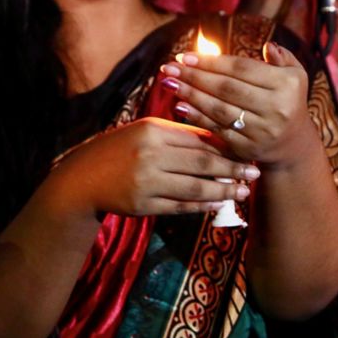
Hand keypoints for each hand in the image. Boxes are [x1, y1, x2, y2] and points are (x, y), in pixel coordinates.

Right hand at [48, 118, 259, 218]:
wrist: (83, 177)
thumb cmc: (120, 149)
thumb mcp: (145, 132)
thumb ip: (177, 135)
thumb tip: (218, 141)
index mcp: (153, 131)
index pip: (197, 139)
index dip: (225, 147)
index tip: (246, 151)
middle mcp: (151, 155)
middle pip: (201, 163)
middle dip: (231, 169)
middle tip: (253, 173)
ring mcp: (147, 182)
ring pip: (194, 188)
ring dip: (221, 191)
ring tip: (241, 192)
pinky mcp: (143, 204)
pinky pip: (179, 206)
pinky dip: (201, 207)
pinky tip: (217, 204)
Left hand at [159, 42, 315, 168]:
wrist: (292, 146)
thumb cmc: (287, 100)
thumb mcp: (294, 76)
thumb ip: (282, 58)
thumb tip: (268, 45)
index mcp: (286, 85)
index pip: (241, 69)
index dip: (211, 62)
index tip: (184, 56)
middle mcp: (276, 108)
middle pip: (226, 88)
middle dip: (194, 76)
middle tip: (168, 67)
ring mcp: (261, 131)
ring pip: (219, 109)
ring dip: (190, 95)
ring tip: (168, 83)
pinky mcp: (248, 148)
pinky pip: (218, 129)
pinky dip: (197, 117)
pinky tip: (179, 106)